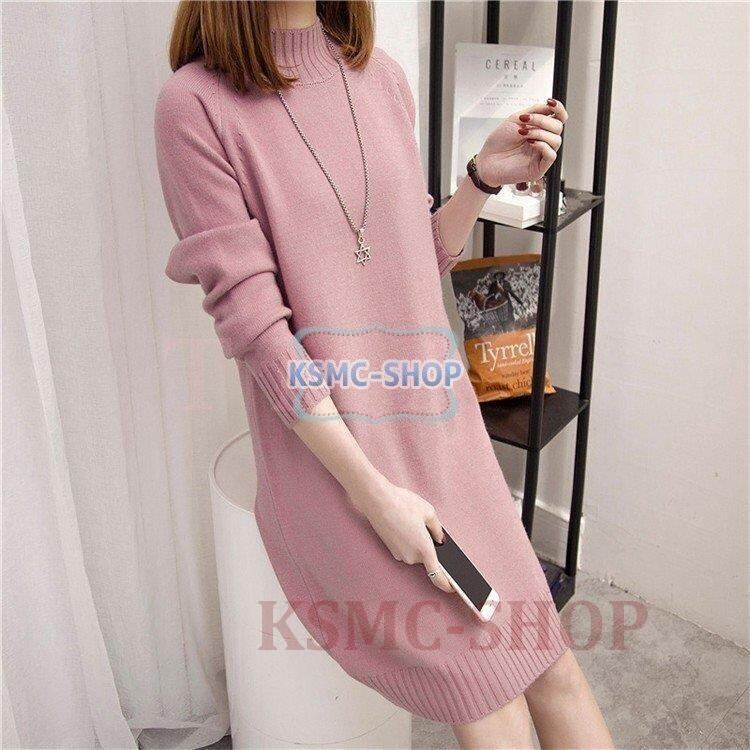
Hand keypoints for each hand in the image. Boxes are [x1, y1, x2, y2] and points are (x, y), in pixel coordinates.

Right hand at [348, 474, 454, 593]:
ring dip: (418, 542)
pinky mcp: (391, 550)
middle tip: (426, 527)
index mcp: (424, 549)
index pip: (437, 576)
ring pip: (416, 553)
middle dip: (429, 547)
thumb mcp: (428, 512)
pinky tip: (405, 525)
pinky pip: (406, 549)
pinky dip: (409, 541)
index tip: (454, 587)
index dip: (446, 584)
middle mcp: (411, 557)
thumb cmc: (403, 504)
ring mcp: (399, 555)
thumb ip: (438, 530)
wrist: (377, 501)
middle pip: (427, 558)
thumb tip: (440, 540)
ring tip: (412, 521)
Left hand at [475, 99, 568, 187]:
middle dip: (542, 120)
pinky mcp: (539, 168)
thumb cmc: (498, 143)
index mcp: (539, 130)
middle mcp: (543, 141)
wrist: (487, 161)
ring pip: (556, 140)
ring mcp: (542, 155)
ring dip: (540, 132)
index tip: (550, 103)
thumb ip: (535, 111)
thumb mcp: (516, 119)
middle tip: (525, 120)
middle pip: (558, 127)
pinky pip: (551, 155)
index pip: (559, 118)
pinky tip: (531, 143)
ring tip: (523, 133)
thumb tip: (550, 107)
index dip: (559, 109)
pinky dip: (542, 146)